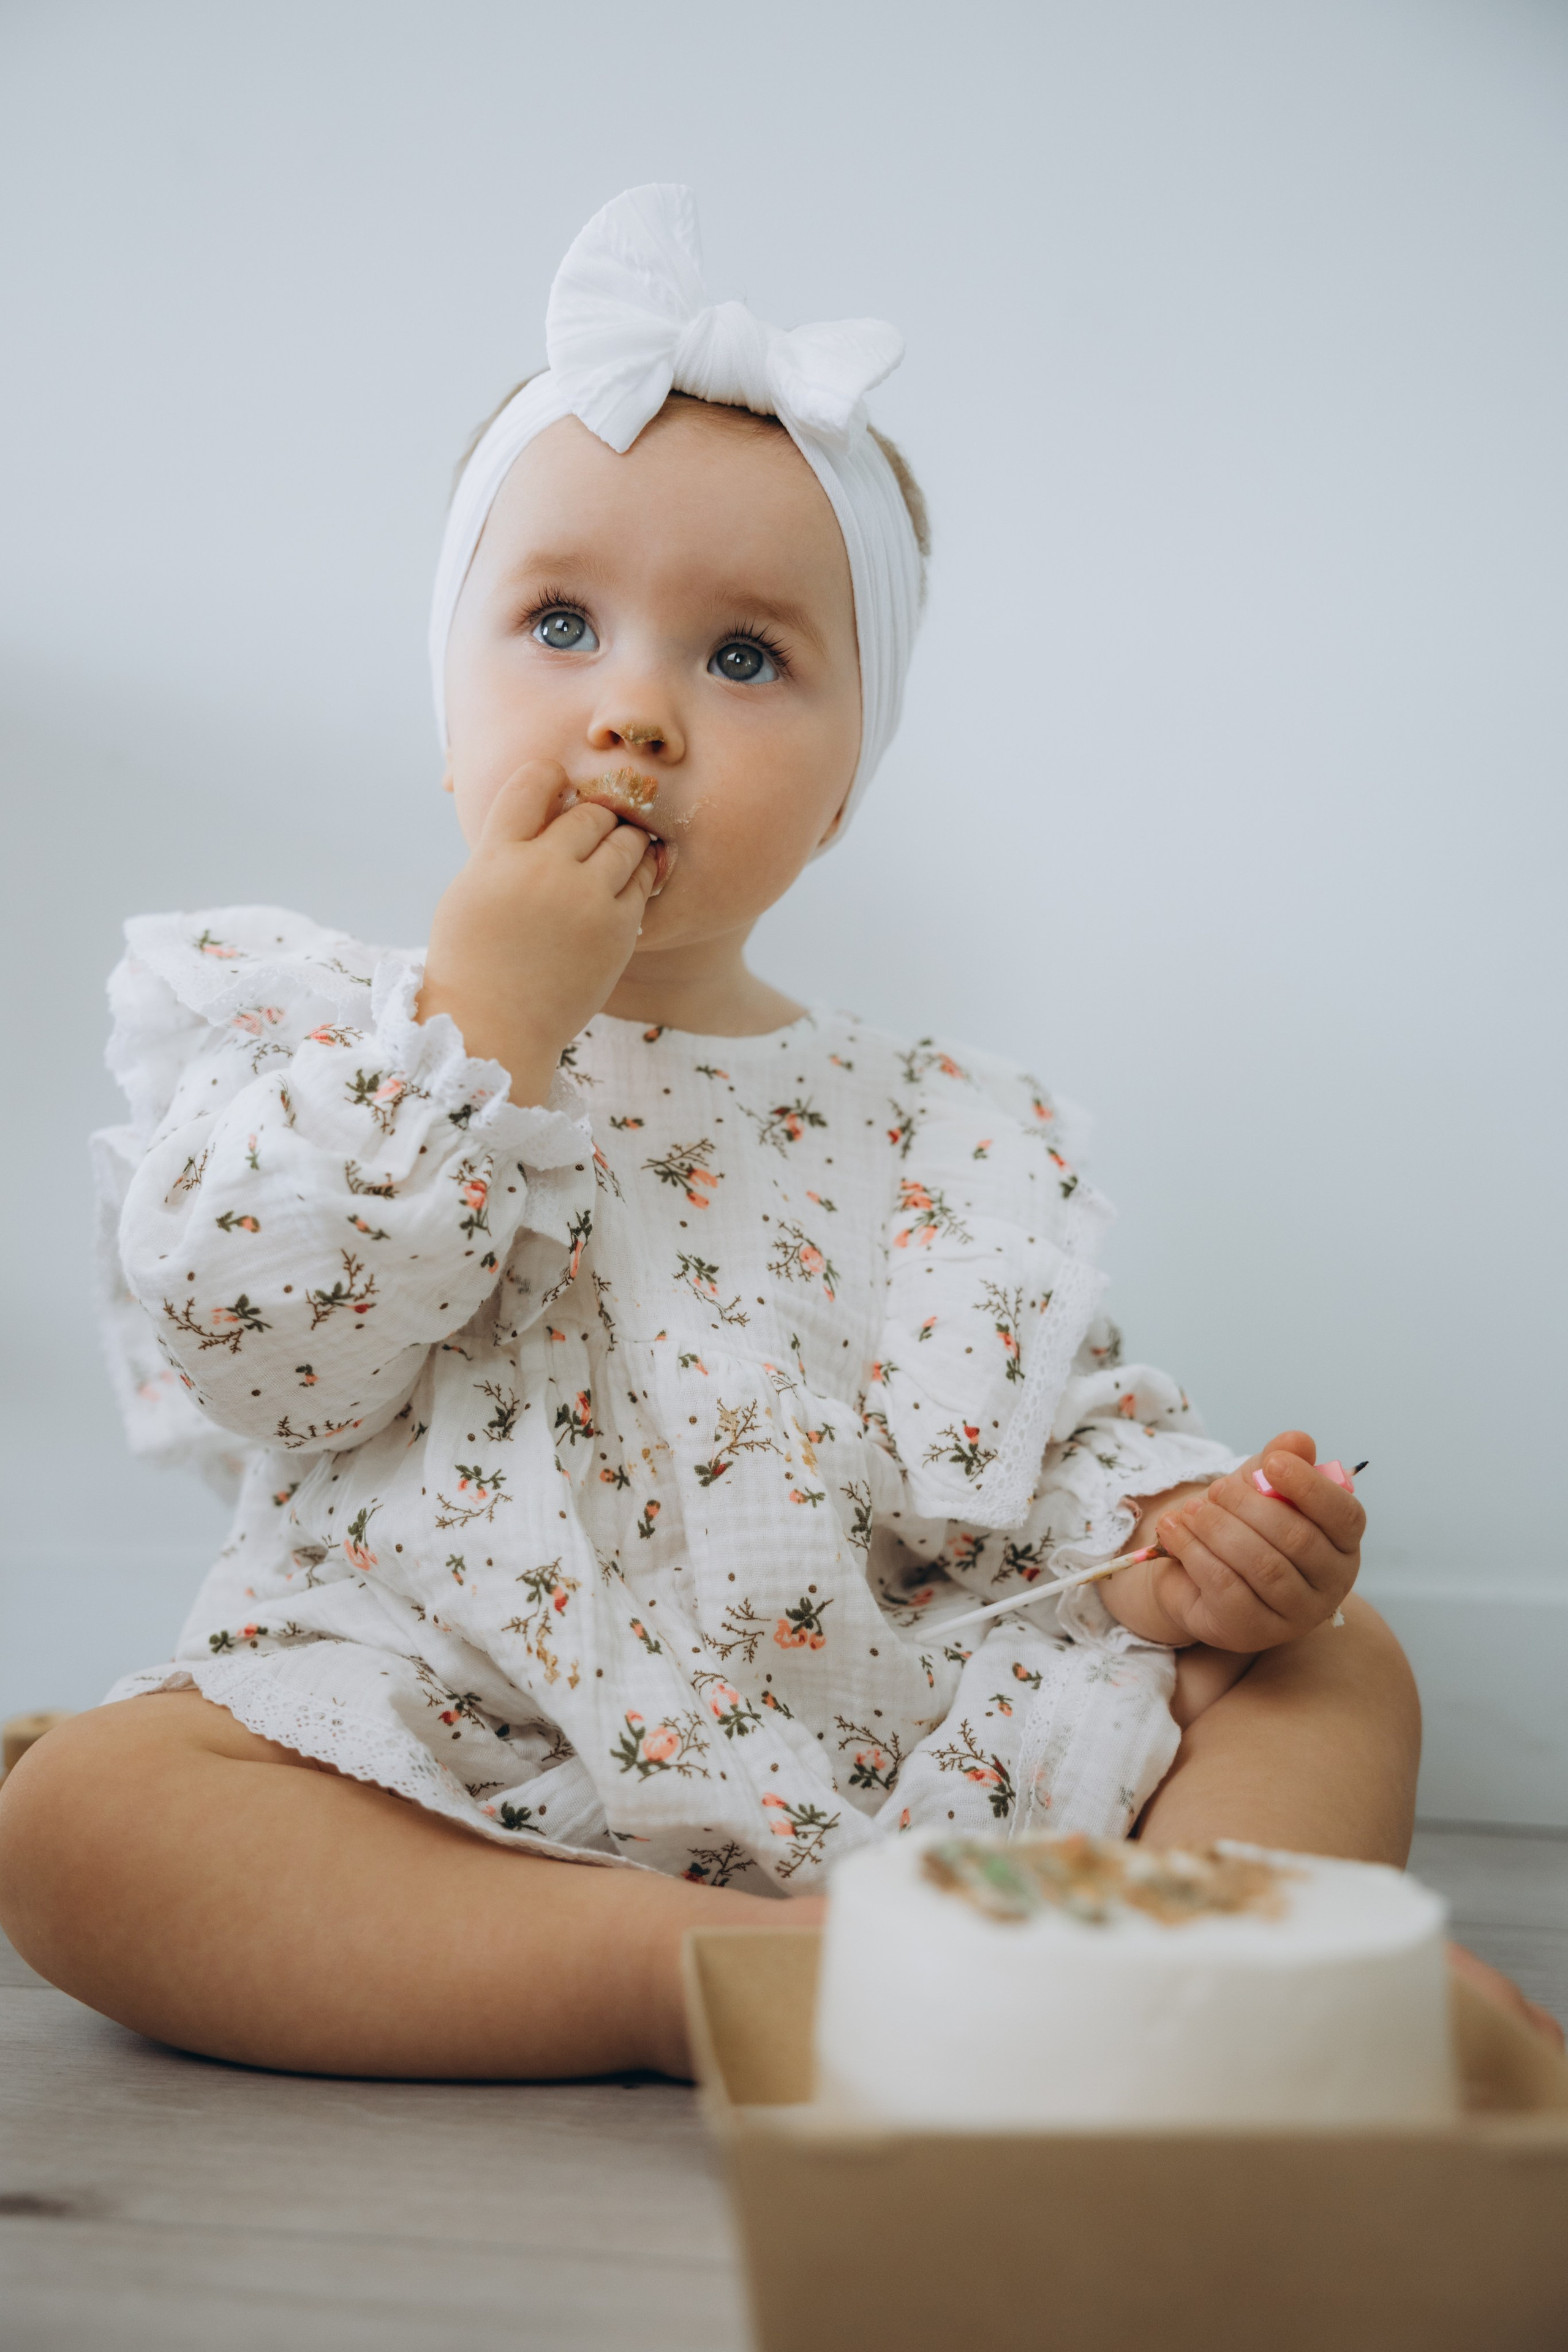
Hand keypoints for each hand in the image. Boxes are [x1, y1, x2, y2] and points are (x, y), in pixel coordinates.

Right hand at [418, 760, 664, 1103]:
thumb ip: (505, 846)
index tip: (557, 788)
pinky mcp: (617, 929)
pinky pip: (643, 880)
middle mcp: (543, 870)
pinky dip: (640, 874)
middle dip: (592, 818)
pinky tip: (625, 884)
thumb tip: (549, 806)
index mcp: (496, 855)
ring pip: (625, 840)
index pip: (533, 781)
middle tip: (588, 835)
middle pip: (589, 812)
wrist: (494, 1029)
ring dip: (623, 841)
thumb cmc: (475, 959)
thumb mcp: (470, 890)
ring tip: (611, 857)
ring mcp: (584, 900)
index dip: (551, 777)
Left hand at [1102, 1430, 1363, 1651]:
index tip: (1272, 1462)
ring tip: (1191, 1509)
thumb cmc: (1242, 1525)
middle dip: (1250, 1506)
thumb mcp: (1260, 1486)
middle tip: (1217, 1489)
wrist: (1195, 1573)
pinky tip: (1174, 1530)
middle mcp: (1330, 1586)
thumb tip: (1297, 1441)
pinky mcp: (1251, 1633)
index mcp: (1343, 1544)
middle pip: (1298, 1539)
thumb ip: (1280, 1461)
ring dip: (1219, 1528)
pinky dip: (1196, 1552)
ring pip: (1262, 1565)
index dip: (1310, 1486)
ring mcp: (1294, 1616)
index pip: (1345, 1515)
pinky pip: (1227, 1588)